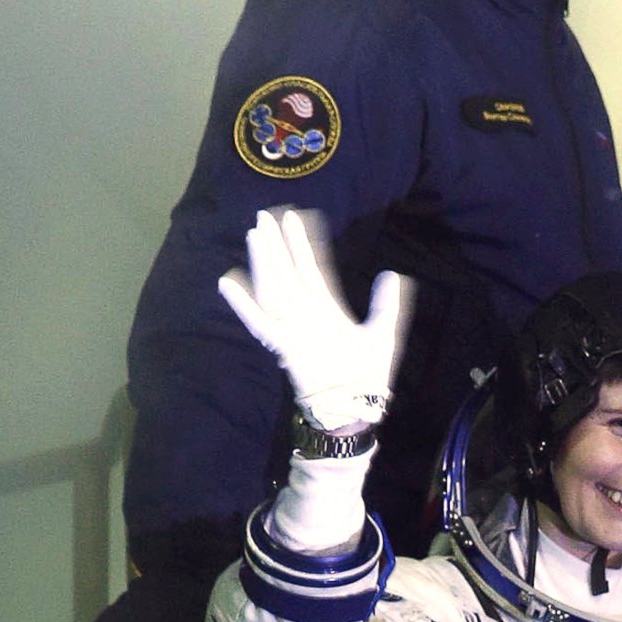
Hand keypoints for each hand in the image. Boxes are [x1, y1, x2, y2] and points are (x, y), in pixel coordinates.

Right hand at [219, 207, 410, 435]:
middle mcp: (306, 314)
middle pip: (287, 271)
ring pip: (273, 287)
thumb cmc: (367, 376)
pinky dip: (243, 303)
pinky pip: (259, 321)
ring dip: (264, 261)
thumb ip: (385, 304)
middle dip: (276, 243)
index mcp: (326, 309)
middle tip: (263, 214)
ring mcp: (293, 328)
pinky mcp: (284, 345)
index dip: (304, 243)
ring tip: (254, 233)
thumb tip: (393, 274)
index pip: (311, 268)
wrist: (356, 407)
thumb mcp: (382, 332)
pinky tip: (227, 282)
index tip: (296, 216)